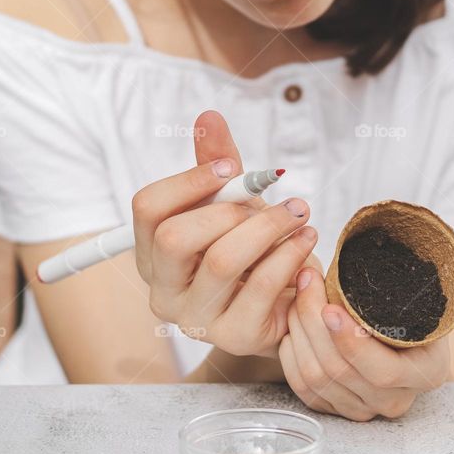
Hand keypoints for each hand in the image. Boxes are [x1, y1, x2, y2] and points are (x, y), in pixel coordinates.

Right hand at [132, 110, 321, 356]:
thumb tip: (209, 116)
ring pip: (222, 261)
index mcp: (153, 254)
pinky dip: (289, 256)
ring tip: (301, 214)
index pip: (147, 208)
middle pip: (175, 238)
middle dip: (231, 209)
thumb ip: (217, 164)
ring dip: (269, 227)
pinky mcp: (235, 336)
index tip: (231, 167)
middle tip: (277, 195)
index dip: (189, 180)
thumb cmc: (253, 251)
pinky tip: (306, 241)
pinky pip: (261, 287)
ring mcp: (196, 320)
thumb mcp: (235, 204)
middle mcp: (164, 291)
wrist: (289, 302)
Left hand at [278, 263, 453, 420]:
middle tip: (306, 281)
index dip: (352, 343)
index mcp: (425, 375)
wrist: (405, 346)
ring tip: (297, 294)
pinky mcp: (334, 409)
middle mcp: (393, 400)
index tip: (331, 307)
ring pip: (316, 378)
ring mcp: (362, 410)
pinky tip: (291, 325)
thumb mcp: (442, 302)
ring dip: (299, 333)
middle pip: (340, 371)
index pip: (381, 371)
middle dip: (314, 323)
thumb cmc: (420, 320)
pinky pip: (303, 389)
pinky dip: (291, 355)